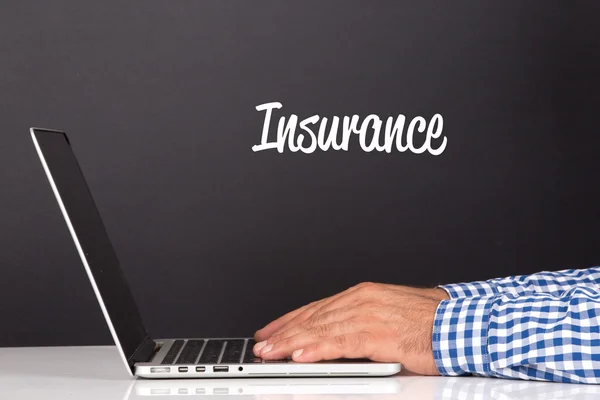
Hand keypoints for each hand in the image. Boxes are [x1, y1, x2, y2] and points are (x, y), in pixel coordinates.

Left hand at [253, 282, 448, 374]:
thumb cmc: (429, 323)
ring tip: (270, 353)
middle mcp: (361, 300)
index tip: (272, 331)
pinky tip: (300, 356)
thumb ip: (360, 324)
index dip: (290, 321)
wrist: (461, 324)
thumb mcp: (387, 315)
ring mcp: (368, 314)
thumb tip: (337, 338)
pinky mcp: (378, 333)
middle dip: (284, 332)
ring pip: (320, 329)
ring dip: (291, 342)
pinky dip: (316, 350)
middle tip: (262, 345)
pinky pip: (339, 342)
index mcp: (363, 295)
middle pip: (313, 317)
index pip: (316, 307)